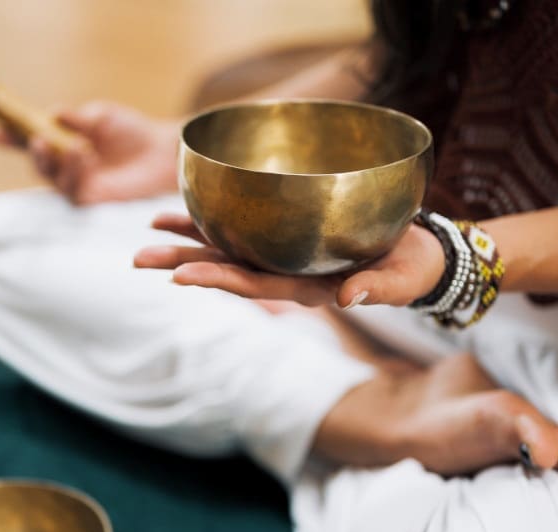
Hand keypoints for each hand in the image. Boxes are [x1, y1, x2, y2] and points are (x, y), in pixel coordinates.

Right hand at [0, 101, 180, 204]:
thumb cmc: (132, 132)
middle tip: (38, 140)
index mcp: (64, 143)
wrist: (161, 152)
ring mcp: (77, 185)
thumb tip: (50, 114)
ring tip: (78, 146)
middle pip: (38, 164)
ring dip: (59, 161)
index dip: (11, 139)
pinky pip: (72, 190)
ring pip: (53, 178)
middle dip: (33, 153)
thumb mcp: (100, 117)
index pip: (32, 141)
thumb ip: (74, 118)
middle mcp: (66, 166)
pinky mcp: (91, 201)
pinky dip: (74, 171)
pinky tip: (85, 155)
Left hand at [133, 214, 446, 307]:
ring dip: (188, 240)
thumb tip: (348, 298)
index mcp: (307, 288)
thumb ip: (377, 289)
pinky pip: (246, 227)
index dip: (217, 279)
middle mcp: (287, 272)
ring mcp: (285, 255)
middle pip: (227, 268)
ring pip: (228, 247)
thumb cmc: (412, 269)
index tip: (179, 277)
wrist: (420, 254)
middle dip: (183, 262)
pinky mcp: (291, 235)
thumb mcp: (401, 280)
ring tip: (150, 229)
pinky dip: (216, 218)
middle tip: (137, 258)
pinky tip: (188, 207)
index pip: (254, 285)